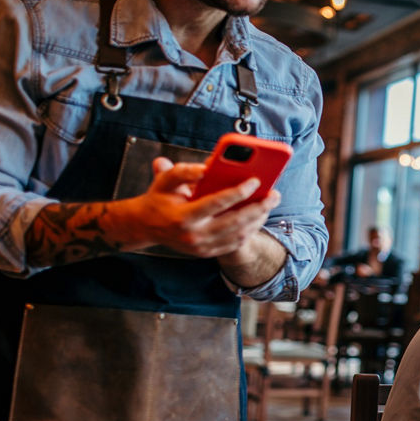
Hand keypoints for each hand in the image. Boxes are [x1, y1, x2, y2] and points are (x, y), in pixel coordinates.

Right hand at [111, 157, 279, 257]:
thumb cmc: (159, 198)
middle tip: (274, 194)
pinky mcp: (207, 253)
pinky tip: (260, 216)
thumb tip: (207, 167)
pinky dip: (250, 230)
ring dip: (258, 219)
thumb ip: (183, 171)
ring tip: (270, 203)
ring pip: (238, 235)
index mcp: (182, 217)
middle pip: (234, 223)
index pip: (216, 203)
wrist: (145, 226)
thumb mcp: (165, 180)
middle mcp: (193, 236)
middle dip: (258, 208)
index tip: (255, 180)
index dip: (238, 192)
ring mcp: (201, 248)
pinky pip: (235, 244)